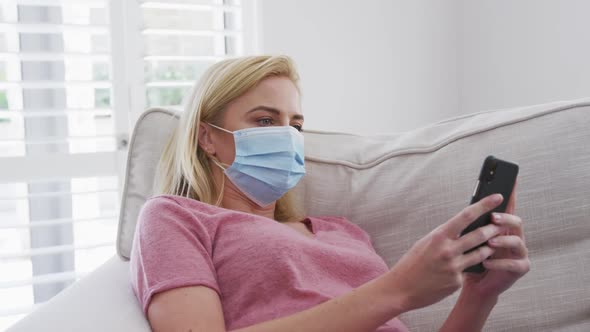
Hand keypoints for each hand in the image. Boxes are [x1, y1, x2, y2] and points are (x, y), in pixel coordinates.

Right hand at [386, 193, 508, 310]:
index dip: (484, 205)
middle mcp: (448, 250)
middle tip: (501, 225)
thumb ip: (445, 235)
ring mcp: (453, 267)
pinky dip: (468, 267)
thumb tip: (463, 226)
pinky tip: (460, 268)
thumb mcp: (426, 242)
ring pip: (481, 253)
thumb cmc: (413, 263)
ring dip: (488, 248)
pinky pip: (468, 270)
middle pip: (480, 234)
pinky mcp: (456, 282)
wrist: (401, 288)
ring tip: (491, 245)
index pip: (466, 216)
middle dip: (493, 229)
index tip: (497, 197)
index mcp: (439, 236)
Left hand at [463, 182, 530, 298]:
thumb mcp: (468, 239)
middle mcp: (514, 237)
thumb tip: (468, 206)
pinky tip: (486, 262)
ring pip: (517, 242)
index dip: (511, 193)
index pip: (508, 207)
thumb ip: (472, 224)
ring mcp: (520, 253)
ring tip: (489, 242)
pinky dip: (499, 262)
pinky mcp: (520, 268)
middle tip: (492, 218)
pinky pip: (514, 264)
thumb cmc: (470, 258)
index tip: (510, 179)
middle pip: (516, 221)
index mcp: (503, 227)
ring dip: (502, 241)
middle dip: (505, 218)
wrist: (474, 284)